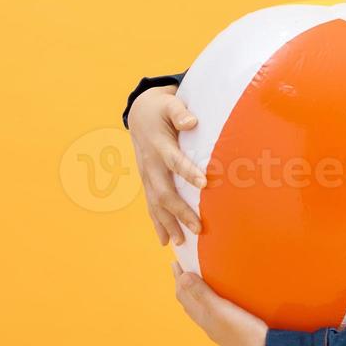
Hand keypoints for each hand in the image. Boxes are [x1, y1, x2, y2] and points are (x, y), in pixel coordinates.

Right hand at [127, 85, 205, 245]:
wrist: (140, 113)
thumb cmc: (161, 109)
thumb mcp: (170, 104)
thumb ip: (180, 112)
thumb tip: (192, 121)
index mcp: (159, 146)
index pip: (175, 161)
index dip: (188, 171)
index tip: (204, 183)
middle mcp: (150, 164)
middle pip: (164, 191)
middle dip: (180, 211)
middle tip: (198, 227)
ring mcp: (147, 175)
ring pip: (155, 203)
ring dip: (168, 223)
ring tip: (181, 242)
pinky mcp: (148, 181)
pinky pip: (152, 205)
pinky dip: (158, 223)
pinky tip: (166, 240)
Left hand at [172, 261, 267, 345]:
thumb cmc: (243, 332)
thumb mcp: (221, 310)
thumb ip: (202, 294)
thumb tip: (182, 276)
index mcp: (203, 316)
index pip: (184, 295)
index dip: (178, 279)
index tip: (175, 262)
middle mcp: (208, 323)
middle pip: (189, 302)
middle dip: (184, 284)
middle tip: (182, 268)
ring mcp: (220, 327)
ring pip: (200, 308)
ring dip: (195, 293)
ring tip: (196, 281)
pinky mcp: (232, 329)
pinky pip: (213, 312)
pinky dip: (208, 301)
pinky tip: (220, 300)